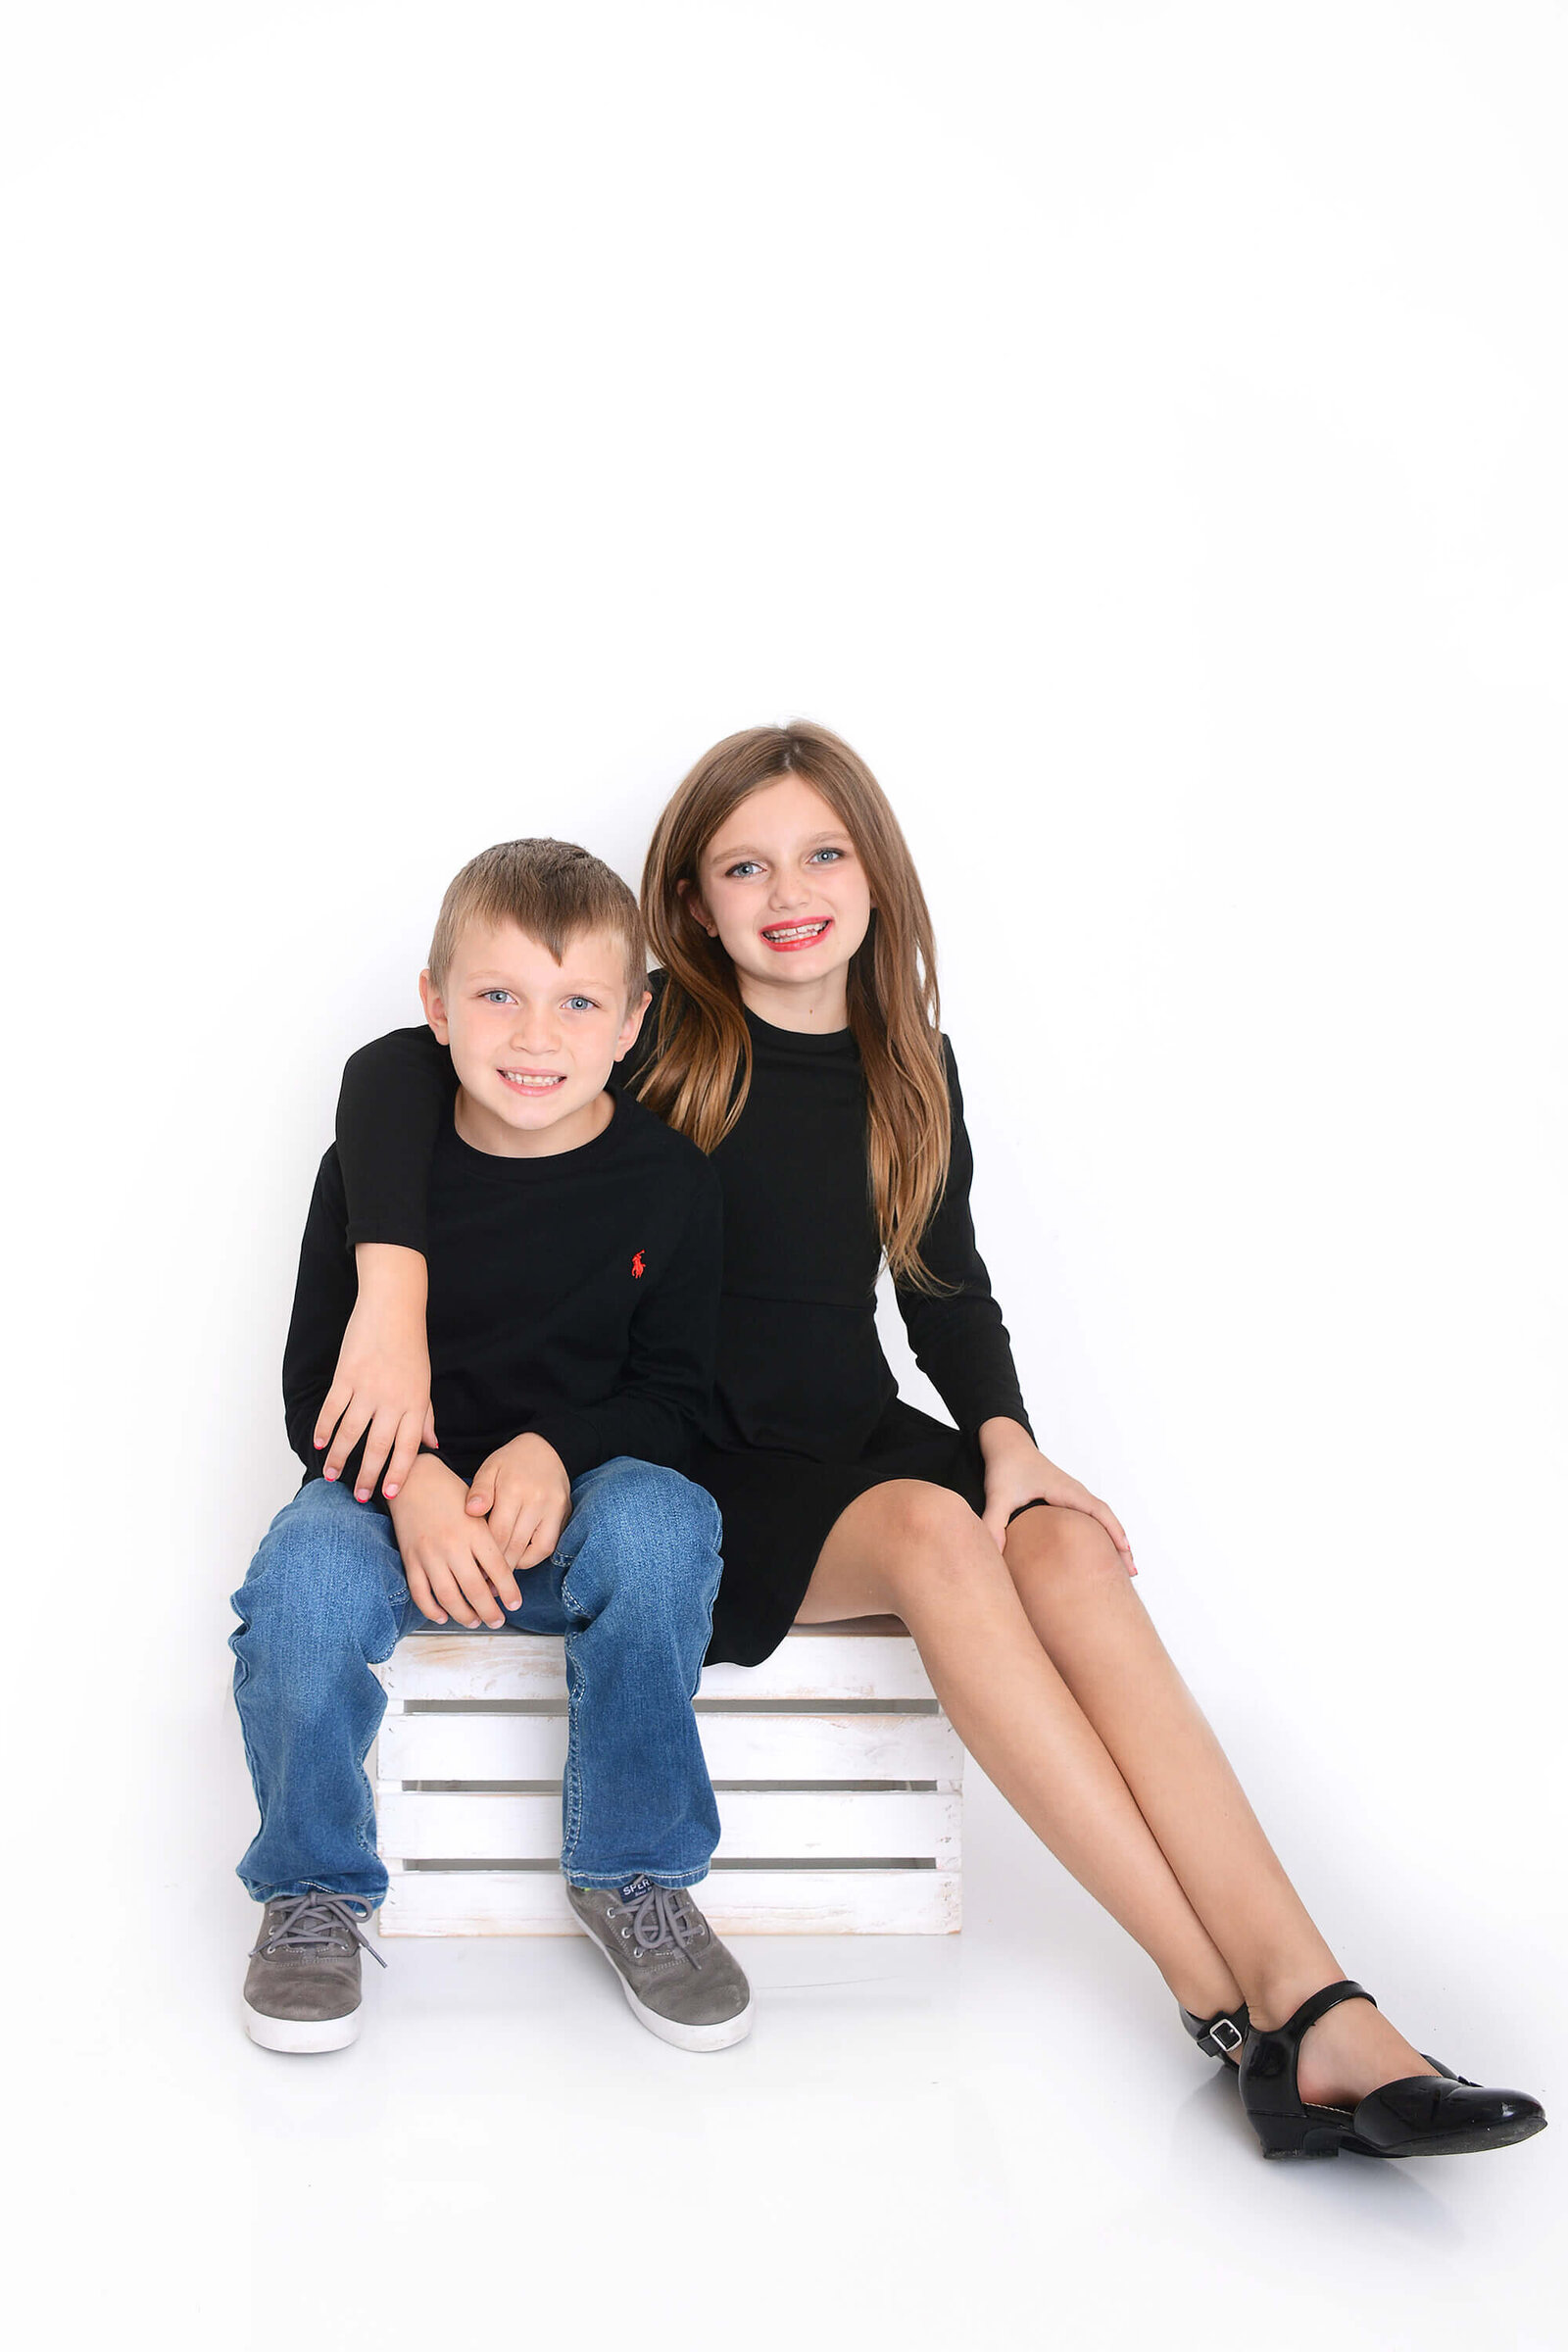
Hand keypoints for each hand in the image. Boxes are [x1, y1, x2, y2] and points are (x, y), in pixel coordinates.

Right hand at [315, 1244, 438, 1501]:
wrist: (394, 1306)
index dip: (398, 1472)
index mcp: (415, 1403)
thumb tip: (434, 1445)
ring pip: (351, 1432)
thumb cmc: (411, 1345)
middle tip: (358, 1496)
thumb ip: (426, 1415)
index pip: (408, 1447)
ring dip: (338, 1457)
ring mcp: (368, 1388)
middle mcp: (393, 1399)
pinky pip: (333, 1409)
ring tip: (329, 1475)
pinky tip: (319, 1443)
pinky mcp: (346, 1375)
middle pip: (378, 1446)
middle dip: (367, 1475)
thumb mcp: (424, 1382)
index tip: (388, 1493)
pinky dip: (324, 1428)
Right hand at [387, 1455, 520, 1626]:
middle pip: (474, 1588)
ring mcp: (429, 1553)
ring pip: (448, 1595)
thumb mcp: (477, 1511)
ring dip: (463, 1614)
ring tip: (473, 1622)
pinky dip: (431, 1609)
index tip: (515, 1604)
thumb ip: (488, 1540)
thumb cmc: (451, 1493)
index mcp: (474, 1531)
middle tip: (497, 1621)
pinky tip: (442, 1616)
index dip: (509, 1590)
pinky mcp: (410, 1558)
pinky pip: (420, 1592)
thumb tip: (497, 1576)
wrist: (414, 1479)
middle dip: (489, 1611)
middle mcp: (452, 1544)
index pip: (497, 1569)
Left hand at [465, 1433, 571, 1572]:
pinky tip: (517, 1561)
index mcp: (513, 1489)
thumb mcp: (490, 1468)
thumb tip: (470, 1511)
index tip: (471, 1571)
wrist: (546, 1448)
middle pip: (514, 1544)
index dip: (483, 1556)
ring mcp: (553, 1508)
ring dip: (514, 1566)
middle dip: (497, 1568)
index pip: (497, 1532)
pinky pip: (548, 1546)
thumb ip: (480, 1491)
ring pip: (533, 1550)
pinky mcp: (564, 1514)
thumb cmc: (511, 1461)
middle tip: (481, 1585)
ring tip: (498, 1578)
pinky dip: (532, 1558)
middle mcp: (536, 1500)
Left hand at [977, 1417, 1136, 1574]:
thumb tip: (992, 1552)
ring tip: (1123, 1567)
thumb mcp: (998, 1495)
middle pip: (1107, 1518)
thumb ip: (993, 1522)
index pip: (1099, 1512)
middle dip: (1120, 1544)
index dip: (1114, 1533)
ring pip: (1102, 1518)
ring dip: (1114, 1538)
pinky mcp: (1067, 1499)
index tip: (1126, 1554)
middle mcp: (1075, 1492)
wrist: (1006, 1445)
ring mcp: (1073, 1495)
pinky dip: (1102, 1532)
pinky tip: (1100, 1550)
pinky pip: (1092, 1516)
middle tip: (1132, 1573)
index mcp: (1066, 1490)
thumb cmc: (1006, 1467)